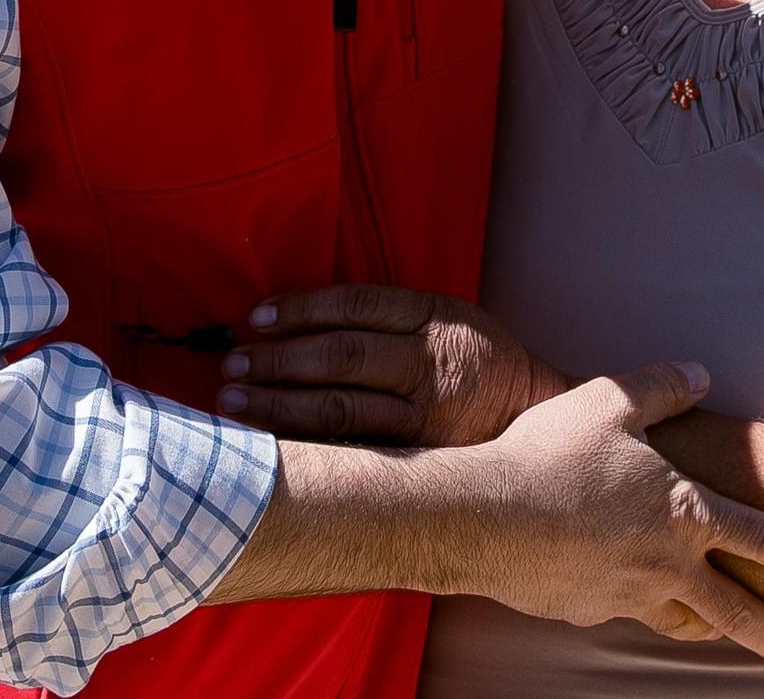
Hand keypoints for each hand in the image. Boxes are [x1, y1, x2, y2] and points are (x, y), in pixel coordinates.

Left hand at [221, 285, 568, 445]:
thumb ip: (386, 314)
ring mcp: (426, 415)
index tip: (254, 319)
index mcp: (433, 316)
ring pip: (342, 409)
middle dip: (279, 360)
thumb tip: (297, 315)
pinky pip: (354, 450)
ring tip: (235, 402)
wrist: (532, 412)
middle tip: (231, 364)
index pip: (356, 307)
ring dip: (280, 405)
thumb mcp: (444, 314)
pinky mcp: (421, 457)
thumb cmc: (470, 357)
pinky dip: (307, 445)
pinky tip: (271, 441)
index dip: (301, 309)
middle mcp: (430, 364)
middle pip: (342, 357)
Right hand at [447, 364, 763, 670]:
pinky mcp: (588, 612)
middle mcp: (667, 565)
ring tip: (728, 635)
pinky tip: (627, 593)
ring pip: (685, 622)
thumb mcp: (611, 401)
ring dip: (713, 630)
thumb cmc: (551, 453)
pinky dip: (639, 606)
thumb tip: (702, 372)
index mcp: (685, 514)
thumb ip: (664, 385)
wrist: (482, 519)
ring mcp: (628, 596)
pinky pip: (625, 612)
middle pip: (738, 612)